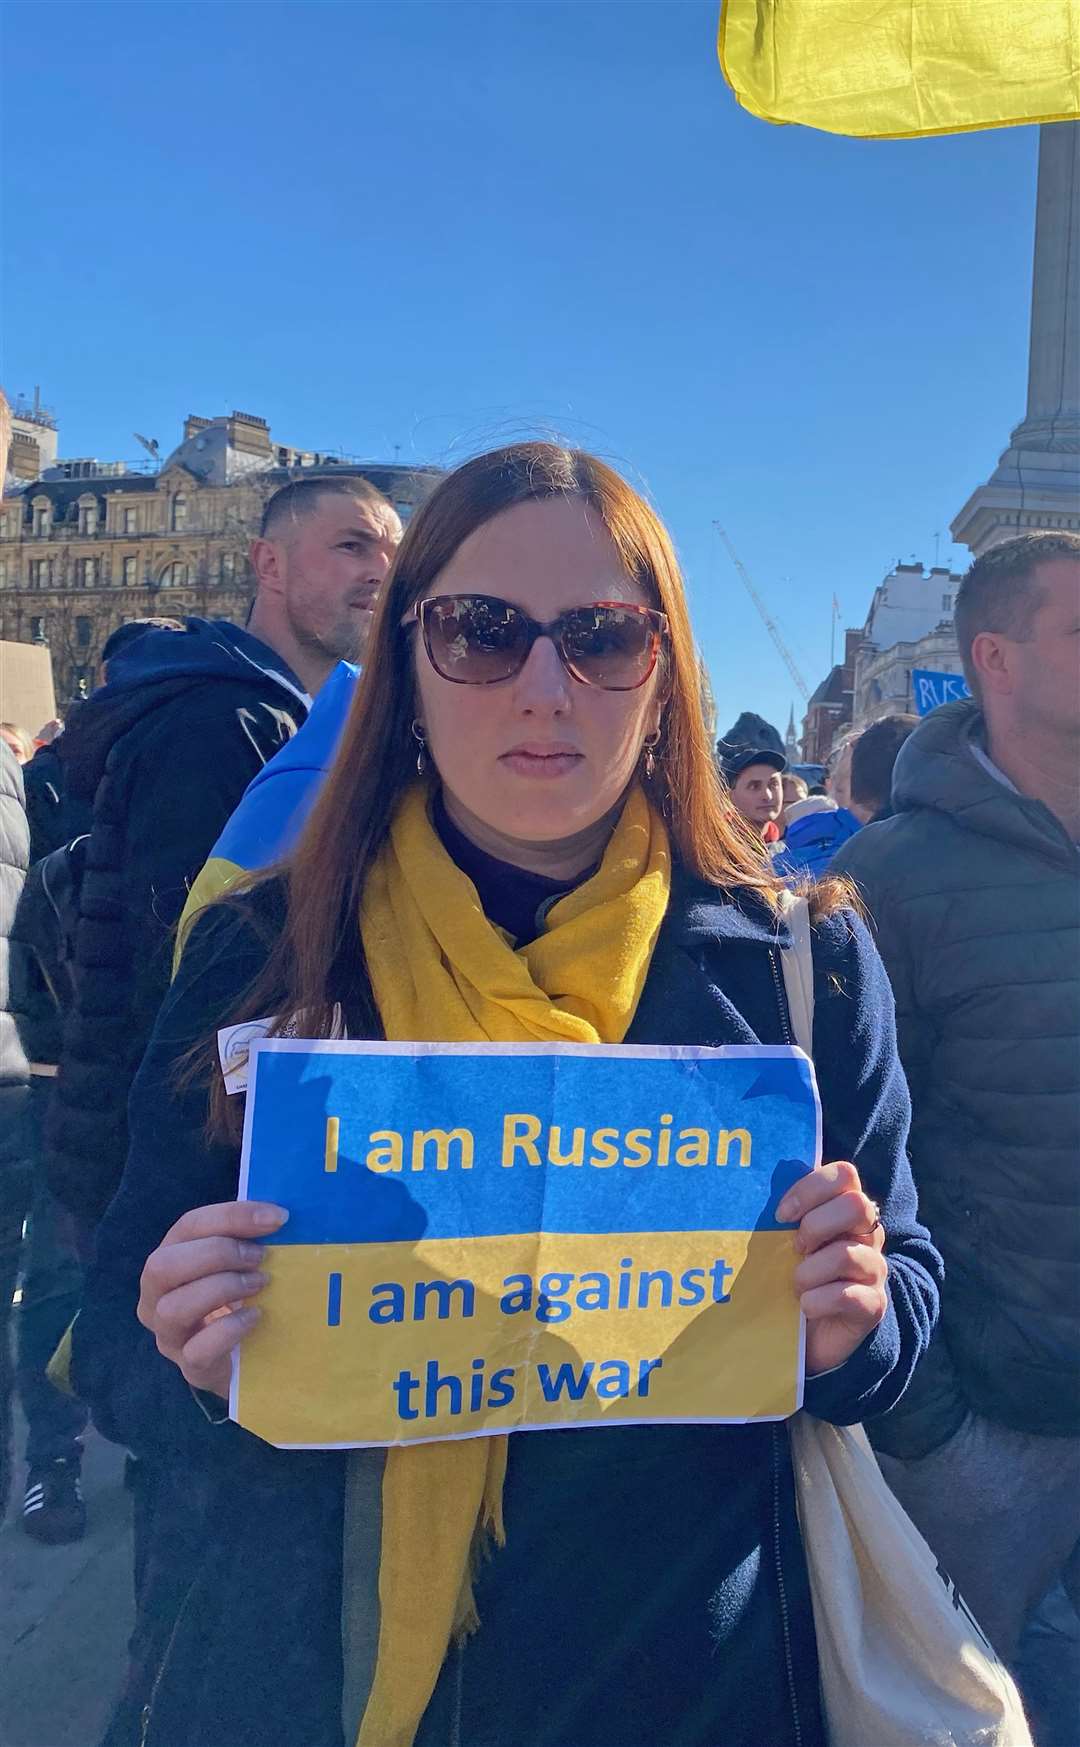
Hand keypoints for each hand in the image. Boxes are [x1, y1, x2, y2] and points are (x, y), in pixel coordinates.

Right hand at [137, 1201, 287, 1400]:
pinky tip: (255, 1317)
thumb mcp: (239, 1263)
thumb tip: (280, 1216)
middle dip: (217, 1253)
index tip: (277, 1218)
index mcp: (170, 1258)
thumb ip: (249, 1239)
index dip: (231, 1216)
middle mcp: (156, 1296)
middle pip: (162, 1265)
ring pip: (172, 1308)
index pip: (188, 1226)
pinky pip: (197, 1350)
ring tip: (260, 1284)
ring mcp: (169, 1335)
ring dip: (221, 1288)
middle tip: (260, 1257)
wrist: (246, 1357)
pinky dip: (229, 1329)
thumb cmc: (241, 1297)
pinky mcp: (191, 1368)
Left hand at [776, 1161, 887, 1375]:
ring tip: (797, 1284)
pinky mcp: (873, 1305)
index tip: (781, 1214)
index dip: (811, 1188)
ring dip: (810, 1271)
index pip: (845, 1174)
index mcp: (846, 1210)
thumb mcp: (785, 1242)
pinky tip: (806, 1307)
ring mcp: (874, 1269)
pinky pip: (848, 1295)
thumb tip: (749, 1193)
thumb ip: (783, 1216)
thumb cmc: (792, 1276)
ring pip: (848, 1254)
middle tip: (795, 1248)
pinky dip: (818, 1301)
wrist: (808, 1334)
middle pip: (857, 1205)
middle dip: (816, 1225)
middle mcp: (868, 1234)